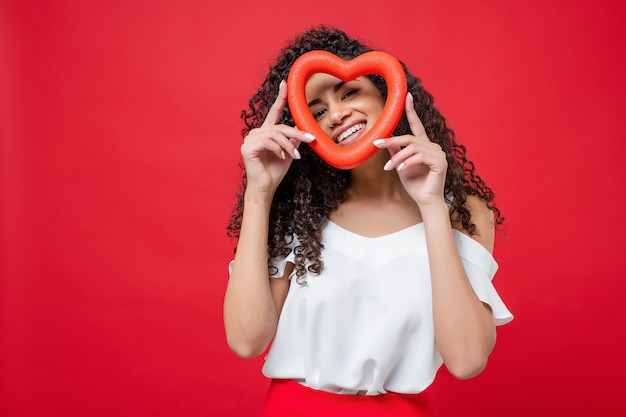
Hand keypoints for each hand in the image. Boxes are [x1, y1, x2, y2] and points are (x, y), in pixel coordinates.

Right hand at [240, 80, 315, 195]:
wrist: (266, 188)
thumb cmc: (274, 172)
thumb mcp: (288, 152)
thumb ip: (292, 139)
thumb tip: (300, 126)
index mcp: (265, 133)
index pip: (273, 113)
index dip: (279, 98)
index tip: (285, 84)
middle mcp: (256, 134)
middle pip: (279, 126)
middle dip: (296, 133)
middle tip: (310, 139)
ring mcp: (249, 140)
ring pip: (275, 134)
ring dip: (289, 144)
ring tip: (295, 155)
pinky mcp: (247, 148)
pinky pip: (267, 141)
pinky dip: (278, 148)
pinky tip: (281, 156)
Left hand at [373, 93, 446, 206]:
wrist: (425, 201)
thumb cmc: (415, 185)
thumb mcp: (401, 165)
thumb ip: (396, 152)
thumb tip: (387, 138)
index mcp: (424, 145)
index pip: (417, 125)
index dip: (411, 111)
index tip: (407, 96)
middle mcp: (433, 146)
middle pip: (409, 138)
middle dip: (391, 141)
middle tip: (376, 144)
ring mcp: (439, 153)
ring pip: (413, 147)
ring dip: (397, 157)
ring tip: (388, 168)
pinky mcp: (440, 162)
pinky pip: (419, 157)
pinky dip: (408, 162)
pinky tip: (401, 170)